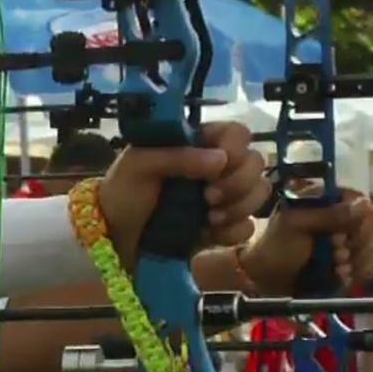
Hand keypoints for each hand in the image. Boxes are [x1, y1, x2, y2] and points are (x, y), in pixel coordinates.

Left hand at [97, 122, 271, 268]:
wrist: (113, 238)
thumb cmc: (122, 192)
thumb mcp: (138, 164)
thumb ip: (176, 156)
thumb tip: (220, 159)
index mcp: (197, 144)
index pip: (237, 133)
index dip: (236, 147)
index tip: (218, 163)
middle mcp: (216, 167)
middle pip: (257, 162)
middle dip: (238, 182)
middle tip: (208, 197)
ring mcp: (222, 198)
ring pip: (259, 193)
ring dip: (239, 206)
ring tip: (208, 218)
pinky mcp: (222, 228)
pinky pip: (247, 226)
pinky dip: (233, 230)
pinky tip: (209, 233)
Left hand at [239, 190, 372, 294]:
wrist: (266, 278)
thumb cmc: (275, 245)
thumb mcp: (296, 224)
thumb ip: (328, 214)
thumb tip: (365, 204)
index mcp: (327, 202)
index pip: (362, 204)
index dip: (359, 220)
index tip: (342, 235)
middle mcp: (341, 220)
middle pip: (370, 228)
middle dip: (355, 244)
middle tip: (336, 253)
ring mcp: (346, 243)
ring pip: (370, 249)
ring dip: (355, 261)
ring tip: (335, 267)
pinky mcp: (349, 264)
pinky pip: (367, 267)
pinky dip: (357, 273)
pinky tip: (340, 277)